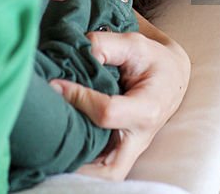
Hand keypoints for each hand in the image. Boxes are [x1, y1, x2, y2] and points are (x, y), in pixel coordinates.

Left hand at [50, 26, 190, 179]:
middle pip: (109, 170)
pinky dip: (79, 164)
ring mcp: (129, 149)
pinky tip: (59, 146)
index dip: (78, 98)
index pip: (106, 112)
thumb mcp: (133, 43)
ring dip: (75, 168)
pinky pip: (98, 168)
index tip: (55, 83)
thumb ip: (104, 45)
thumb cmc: (152, 59)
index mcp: (147, 108)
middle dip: (78, 163)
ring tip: (49, 147)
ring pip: (102, 176)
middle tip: (49, 140)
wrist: (171, 76)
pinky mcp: (120, 151)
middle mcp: (139, 137)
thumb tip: (73, 55)